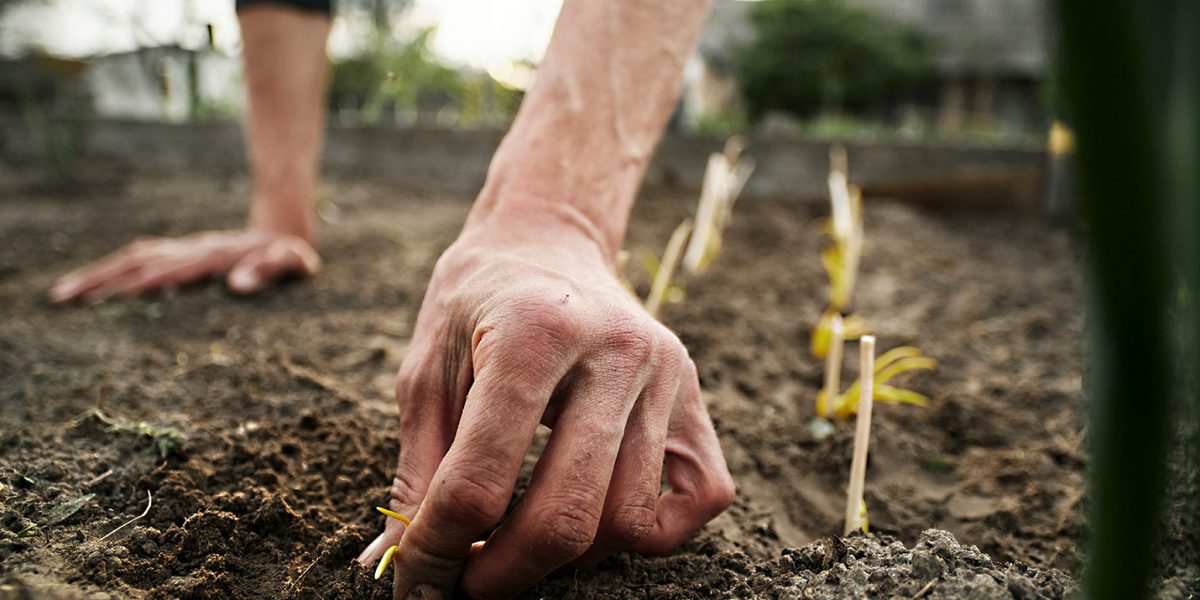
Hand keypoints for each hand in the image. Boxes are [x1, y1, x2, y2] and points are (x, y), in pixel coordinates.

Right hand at [48, 229, 319, 302]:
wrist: (284, 230)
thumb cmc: (291, 255)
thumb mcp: (293, 263)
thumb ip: (271, 270)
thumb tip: (239, 285)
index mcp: (216, 255)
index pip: (175, 270)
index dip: (148, 281)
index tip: (117, 297)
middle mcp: (192, 250)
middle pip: (139, 262)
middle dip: (102, 280)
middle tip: (64, 299)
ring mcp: (182, 250)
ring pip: (130, 259)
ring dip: (96, 276)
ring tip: (61, 295)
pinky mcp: (177, 254)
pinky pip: (137, 260)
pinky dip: (110, 271)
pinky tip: (88, 286)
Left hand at [357, 204, 734, 598]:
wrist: (547, 237)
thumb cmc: (476, 301)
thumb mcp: (426, 370)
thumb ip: (417, 470)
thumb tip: (397, 564)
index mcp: (535, 332)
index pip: (480, 480)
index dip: (436, 549)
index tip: (417, 578)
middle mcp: (618, 351)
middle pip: (567, 514)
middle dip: (504, 574)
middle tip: (467, 585)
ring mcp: (668, 375)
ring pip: (629, 521)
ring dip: (567, 558)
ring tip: (521, 543)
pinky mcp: (697, 397)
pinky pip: (698, 499)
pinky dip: (647, 533)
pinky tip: (595, 520)